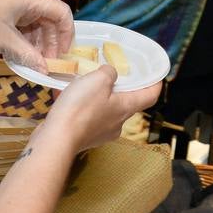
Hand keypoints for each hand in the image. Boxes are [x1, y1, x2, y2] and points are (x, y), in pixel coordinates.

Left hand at [0, 0, 73, 69]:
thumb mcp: (3, 40)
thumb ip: (27, 55)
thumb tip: (45, 69)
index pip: (62, 13)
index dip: (66, 35)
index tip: (62, 55)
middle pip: (50, 18)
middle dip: (50, 41)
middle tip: (46, 63)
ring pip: (37, 21)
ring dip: (37, 41)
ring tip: (33, 60)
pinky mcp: (7, 2)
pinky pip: (24, 20)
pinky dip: (25, 36)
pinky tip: (22, 52)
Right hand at [45, 67, 162, 152]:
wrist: (56, 139)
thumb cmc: (81, 108)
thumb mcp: (98, 80)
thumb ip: (109, 73)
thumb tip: (110, 75)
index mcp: (126, 108)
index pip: (150, 96)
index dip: (155, 84)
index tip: (156, 75)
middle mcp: (118, 123)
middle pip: (127, 103)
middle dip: (121, 88)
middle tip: (113, 74)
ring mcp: (101, 133)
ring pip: (106, 110)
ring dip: (99, 97)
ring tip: (85, 83)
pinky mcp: (85, 138)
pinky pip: (88, 118)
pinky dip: (83, 107)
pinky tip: (69, 97)